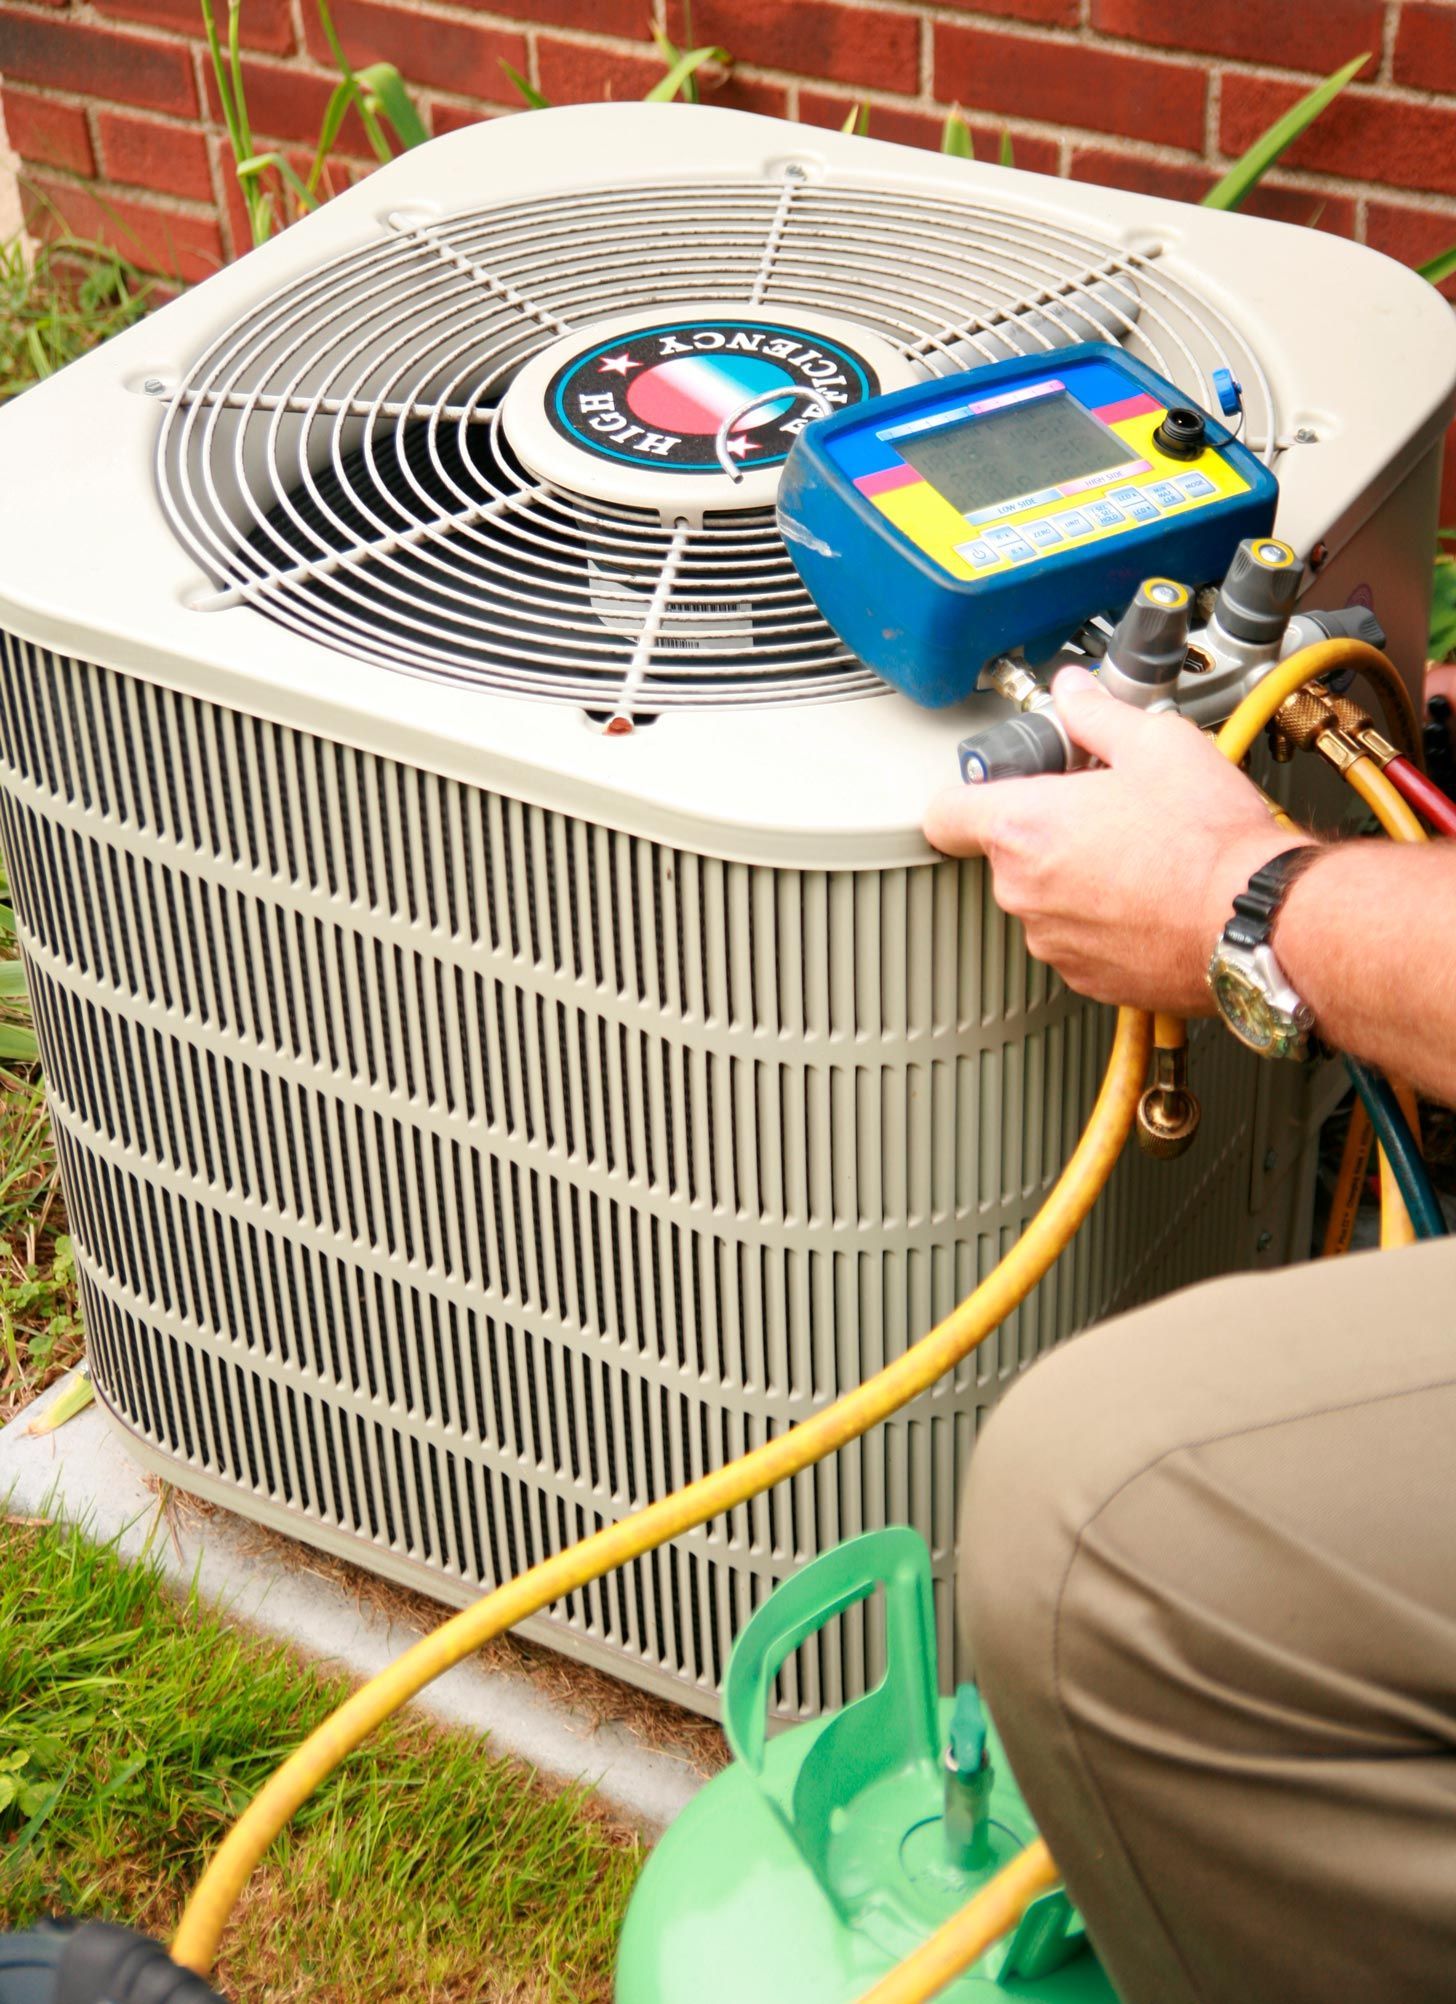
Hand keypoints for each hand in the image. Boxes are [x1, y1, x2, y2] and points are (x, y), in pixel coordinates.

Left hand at [924, 665, 1314, 1013]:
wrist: (1255, 921)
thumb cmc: (1209, 840)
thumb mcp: (1157, 745)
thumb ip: (1098, 715)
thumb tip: (1075, 693)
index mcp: (1025, 827)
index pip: (945, 813)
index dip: (969, 795)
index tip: (1000, 787)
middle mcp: (1025, 892)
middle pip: (1006, 853)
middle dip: (1047, 830)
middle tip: (1103, 809)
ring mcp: (1052, 941)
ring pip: (1044, 899)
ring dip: (1076, 878)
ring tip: (1138, 854)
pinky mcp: (1085, 979)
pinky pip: (1077, 939)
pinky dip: (1103, 921)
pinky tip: (1149, 896)